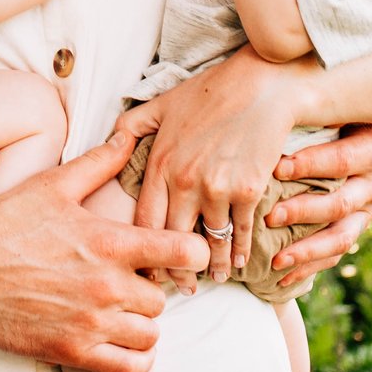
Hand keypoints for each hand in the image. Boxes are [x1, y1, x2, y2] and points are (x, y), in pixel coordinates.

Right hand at [0, 130, 206, 371]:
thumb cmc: (7, 223)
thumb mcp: (54, 185)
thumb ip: (99, 164)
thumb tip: (128, 137)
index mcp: (109, 242)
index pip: (183, 251)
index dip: (193, 250)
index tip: (185, 252)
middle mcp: (106, 285)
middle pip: (163, 298)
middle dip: (151, 289)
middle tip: (129, 281)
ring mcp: (91, 322)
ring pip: (150, 334)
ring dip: (142, 323)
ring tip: (123, 310)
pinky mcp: (74, 351)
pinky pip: (129, 367)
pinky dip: (133, 358)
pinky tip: (121, 341)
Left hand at [114, 49, 304, 292]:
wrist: (262, 86)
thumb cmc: (210, 92)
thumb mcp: (162, 104)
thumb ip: (132, 126)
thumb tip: (109, 142)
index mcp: (161, 164)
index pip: (144, 221)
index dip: (143, 249)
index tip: (145, 266)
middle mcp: (185, 182)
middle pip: (172, 241)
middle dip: (175, 269)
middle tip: (178, 286)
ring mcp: (218, 189)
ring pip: (208, 242)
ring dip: (209, 266)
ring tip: (208, 279)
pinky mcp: (249, 191)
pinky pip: (240, 233)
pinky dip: (238, 252)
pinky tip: (236, 263)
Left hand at [262, 123, 371, 279]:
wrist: (337, 135)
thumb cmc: (314, 117)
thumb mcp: (318, 108)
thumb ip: (303, 110)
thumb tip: (270, 103)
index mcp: (371, 146)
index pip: (343, 159)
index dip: (312, 165)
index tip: (277, 168)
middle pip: (342, 202)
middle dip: (303, 211)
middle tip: (269, 216)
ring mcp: (368, 211)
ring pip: (342, 237)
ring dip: (307, 250)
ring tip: (276, 258)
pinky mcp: (356, 231)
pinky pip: (335, 256)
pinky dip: (308, 266)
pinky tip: (281, 274)